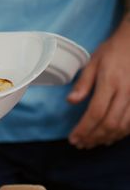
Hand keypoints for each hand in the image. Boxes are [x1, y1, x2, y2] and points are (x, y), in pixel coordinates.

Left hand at [67, 20, 129, 148]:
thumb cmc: (112, 51)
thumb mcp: (93, 62)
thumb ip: (83, 83)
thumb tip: (70, 101)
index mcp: (110, 82)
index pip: (96, 112)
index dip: (84, 128)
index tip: (73, 137)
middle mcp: (126, 92)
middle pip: (109, 123)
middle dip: (93, 137)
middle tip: (80, 144)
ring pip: (123, 126)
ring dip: (106, 138)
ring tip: (91, 143)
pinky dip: (120, 133)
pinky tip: (109, 137)